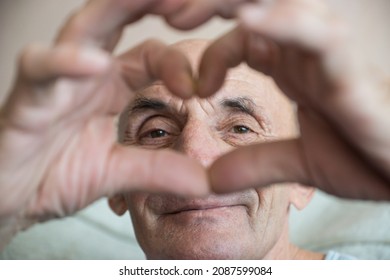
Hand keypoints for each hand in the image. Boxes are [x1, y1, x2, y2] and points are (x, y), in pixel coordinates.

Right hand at [1, 0, 253, 246]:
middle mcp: (86, 72)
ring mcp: (56, 79)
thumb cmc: (59, 176)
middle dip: (149, 3)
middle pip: (119, 20)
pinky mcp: (27, 96)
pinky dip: (64, 63)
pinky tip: (94, 63)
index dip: (177, 63)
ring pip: (84, 27)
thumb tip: (207, 183)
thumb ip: (161, 172)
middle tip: (185, 0)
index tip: (195, 90)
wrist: (13, 199)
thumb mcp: (120, 172)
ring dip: (115, 8)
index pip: (152, 53)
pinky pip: (41, 68)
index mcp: (111, 85)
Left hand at [197, 0, 389, 199]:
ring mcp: (326, 50)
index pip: (240, 39)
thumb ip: (256, 164)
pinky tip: (247, 20)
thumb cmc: (366, 158)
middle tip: (163, 13)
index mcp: (291, 63)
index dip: (210, 55)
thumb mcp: (302, 162)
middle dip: (204, 5)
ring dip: (226, 5)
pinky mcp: (349, 64)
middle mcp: (304, 47)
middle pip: (248, 7)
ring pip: (274, 7)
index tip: (192, 88)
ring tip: (178, 12)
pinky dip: (283, 23)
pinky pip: (315, 32)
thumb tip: (211, 179)